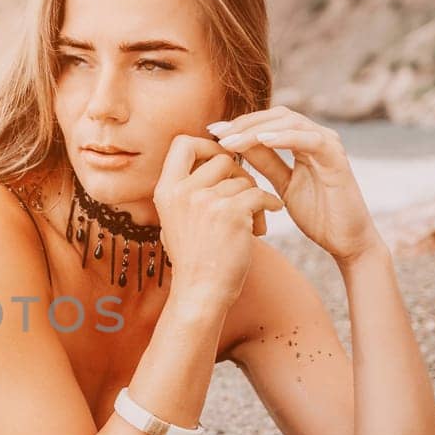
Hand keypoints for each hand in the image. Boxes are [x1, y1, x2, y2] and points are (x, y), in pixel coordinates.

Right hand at [154, 134, 284, 307]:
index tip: (219, 162)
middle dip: (238, 174)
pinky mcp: (232, 213)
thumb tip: (210, 156)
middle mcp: (182, 192)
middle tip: (243, 196)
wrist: (201, 292)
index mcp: (165, 190)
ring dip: (253, 199)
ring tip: (252, 224)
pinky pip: (260, 195)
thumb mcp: (175, 219)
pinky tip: (263, 226)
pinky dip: (268, 206)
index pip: (183, 143)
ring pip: (243, 180)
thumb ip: (186, 190)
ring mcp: (206, 201)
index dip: (206, 145)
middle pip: (221, 158)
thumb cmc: (194, 258)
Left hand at [211, 106, 383, 263]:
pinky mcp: (337, 158)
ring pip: (290, 122)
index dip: (240, 124)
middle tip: (217, 132)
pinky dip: (286, 137)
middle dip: (244, 123)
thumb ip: (265, 163)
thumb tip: (235, 145)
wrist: (346, 240)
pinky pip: (310, 140)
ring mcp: (329, 144)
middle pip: (277, 115)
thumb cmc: (316, 214)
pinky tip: (262, 140)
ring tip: (231, 140)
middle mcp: (317, 137)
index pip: (268, 122)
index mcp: (303, 142)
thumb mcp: (282, 185)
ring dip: (257, 129)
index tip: (212, 132)